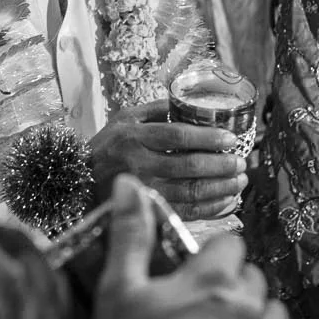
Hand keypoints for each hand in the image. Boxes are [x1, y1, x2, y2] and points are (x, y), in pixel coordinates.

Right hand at [90, 100, 245, 220]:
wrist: (77, 182)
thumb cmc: (105, 147)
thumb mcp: (124, 119)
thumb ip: (157, 110)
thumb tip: (193, 104)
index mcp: (134, 137)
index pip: (178, 136)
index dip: (208, 137)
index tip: (230, 138)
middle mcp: (138, 166)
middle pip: (189, 166)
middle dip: (222, 165)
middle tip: (241, 162)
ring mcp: (143, 192)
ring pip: (191, 193)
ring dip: (222, 188)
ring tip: (240, 181)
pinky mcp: (146, 213)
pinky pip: (185, 214)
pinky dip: (211, 209)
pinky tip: (226, 201)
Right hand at [90, 175, 302, 318]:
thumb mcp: (119, 291)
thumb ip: (131, 234)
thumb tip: (129, 183)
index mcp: (212, 280)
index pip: (231, 244)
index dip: (212, 256)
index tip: (194, 273)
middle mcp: (246, 308)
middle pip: (253, 278)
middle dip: (232, 286)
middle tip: (201, 308)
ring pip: (274, 314)